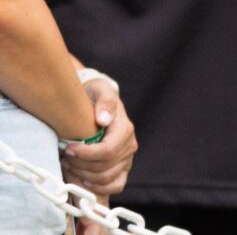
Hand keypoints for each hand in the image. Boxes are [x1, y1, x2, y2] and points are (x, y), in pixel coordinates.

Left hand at [61, 77, 134, 197]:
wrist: (97, 105)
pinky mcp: (122, 169)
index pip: (108, 150)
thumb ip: (105, 101)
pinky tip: (84, 180)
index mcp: (125, 129)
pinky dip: (99, 187)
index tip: (69, 150)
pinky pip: (116, 185)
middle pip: (105, 167)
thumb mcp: (100, 90)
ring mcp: (127, 159)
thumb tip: (103, 120)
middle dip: (81, 166)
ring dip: (84, 176)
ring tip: (70, 166)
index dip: (86, 154)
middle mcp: (129, 146)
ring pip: (107, 178)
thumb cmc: (96, 98)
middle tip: (65, 158)